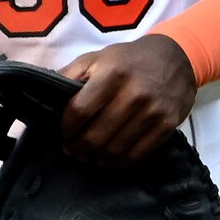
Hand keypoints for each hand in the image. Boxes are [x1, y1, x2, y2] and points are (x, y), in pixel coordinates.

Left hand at [59, 33, 201, 162]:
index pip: (79, 111)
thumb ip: (69, 75)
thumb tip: (44, 94)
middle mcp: (134, 94)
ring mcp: (153, 111)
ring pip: (116, 148)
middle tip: (71, 150)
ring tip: (87, 156)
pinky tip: (109, 159)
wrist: (175, 58)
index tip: (62, 133)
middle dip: (78, 148)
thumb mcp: (95, 58)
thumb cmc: (126, 60)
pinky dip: (120, 161)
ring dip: (96, 158)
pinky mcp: (168, 124)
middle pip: (96, 135)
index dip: (66, 128)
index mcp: (112, 75)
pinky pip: (139, 153)